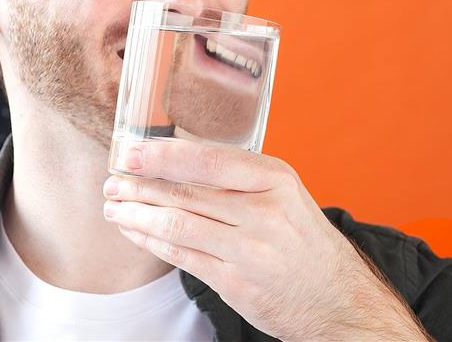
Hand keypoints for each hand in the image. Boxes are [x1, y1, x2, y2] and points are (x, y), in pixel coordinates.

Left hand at [102, 138, 428, 341]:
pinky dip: (150, 242)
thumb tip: (173, 157)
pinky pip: (180, 256)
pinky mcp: (236, 282)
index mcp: (274, 179)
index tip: (130, 153)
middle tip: (111, 180)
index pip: (207, 160)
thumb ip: (236, 176)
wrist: (340, 299)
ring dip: (136, 214)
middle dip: (138, 185)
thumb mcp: (282, 194)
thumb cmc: (301, 239)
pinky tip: (133, 231)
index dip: (161, 156)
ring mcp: (249, 250)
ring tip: (113, 206)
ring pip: (176, 224)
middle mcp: (263, 211)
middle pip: (185, 192)